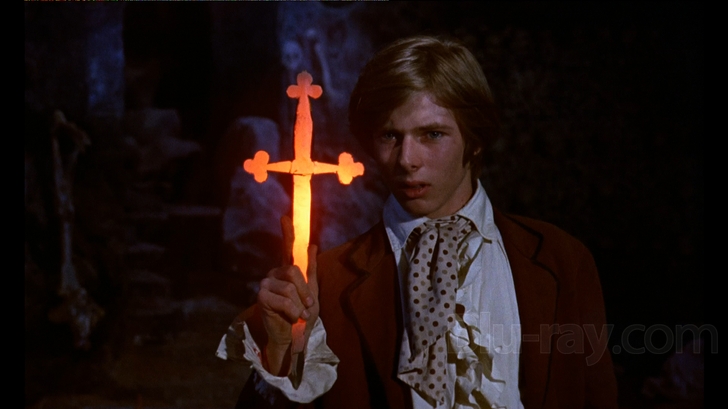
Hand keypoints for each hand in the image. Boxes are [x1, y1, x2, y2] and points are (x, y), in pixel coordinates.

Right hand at [257, 216, 318, 375]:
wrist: (294, 337)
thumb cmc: (302, 315)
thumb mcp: (312, 292)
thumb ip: (311, 270)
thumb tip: (312, 244)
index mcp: (287, 271)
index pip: (287, 247)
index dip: (287, 231)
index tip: (286, 216)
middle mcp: (274, 274)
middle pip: (293, 271)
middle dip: (305, 291)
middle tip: (308, 306)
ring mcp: (266, 284)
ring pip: (289, 287)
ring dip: (299, 305)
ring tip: (299, 315)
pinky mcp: (261, 297)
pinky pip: (283, 299)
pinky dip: (293, 311)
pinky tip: (292, 318)